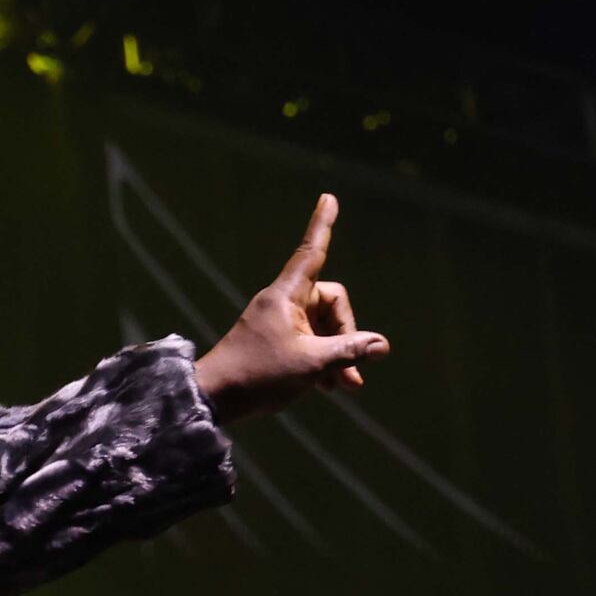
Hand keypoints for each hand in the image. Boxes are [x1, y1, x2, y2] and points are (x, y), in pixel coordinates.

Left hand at [192, 193, 388, 428]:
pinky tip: (331, 387)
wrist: (213, 398)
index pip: (311, 252)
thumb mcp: (310, 364)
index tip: (328, 197)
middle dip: (347, 335)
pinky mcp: (277, 342)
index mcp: (285, 296)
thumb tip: (381, 345)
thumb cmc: (256, 375)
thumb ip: (348, 351)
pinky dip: (323, 361)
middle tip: (351, 371)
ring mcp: (280, 323)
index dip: (322, 225)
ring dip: (338, 354)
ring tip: (347, 385)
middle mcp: (282, 303)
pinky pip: (310, 342)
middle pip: (332, 303)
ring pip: (324, 327)